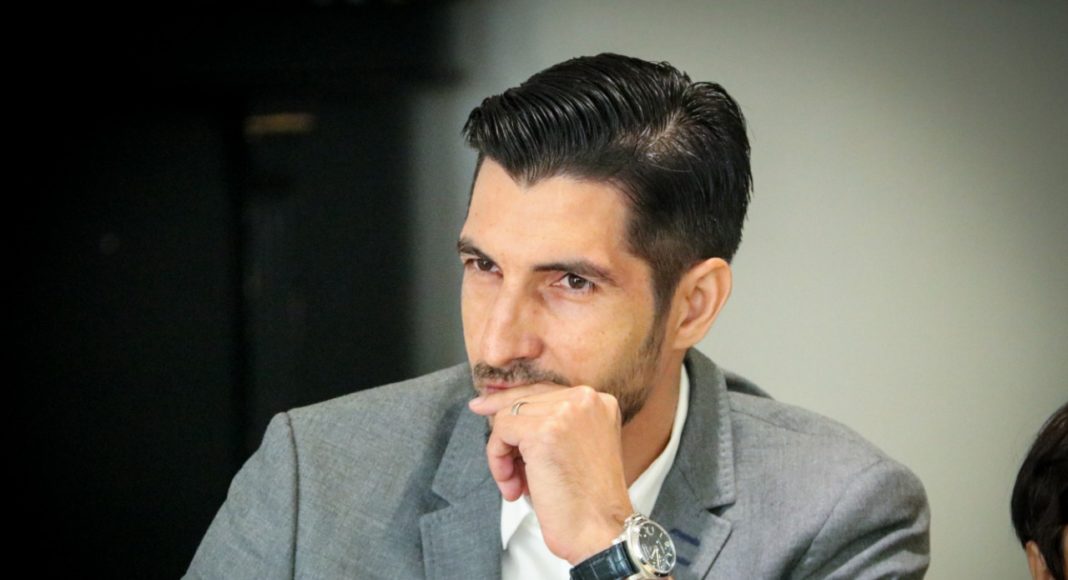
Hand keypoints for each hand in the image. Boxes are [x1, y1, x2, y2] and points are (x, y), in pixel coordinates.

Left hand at [468, 385, 634, 564]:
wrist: (601, 530)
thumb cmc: (587, 500)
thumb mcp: (575, 447)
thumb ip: (552, 423)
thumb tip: (500, 407)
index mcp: (599, 401)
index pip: (544, 391)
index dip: (513, 404)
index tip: (485, 407)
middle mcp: (586, 399)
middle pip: (523, 398)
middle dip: (506, 434)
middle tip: (498, 460)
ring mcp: (565, 412)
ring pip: (507, 416)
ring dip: (503, 454)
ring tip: (517, 485)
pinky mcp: (542, 432)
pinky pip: (500, 433)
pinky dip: (498, 461)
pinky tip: (514, 486)